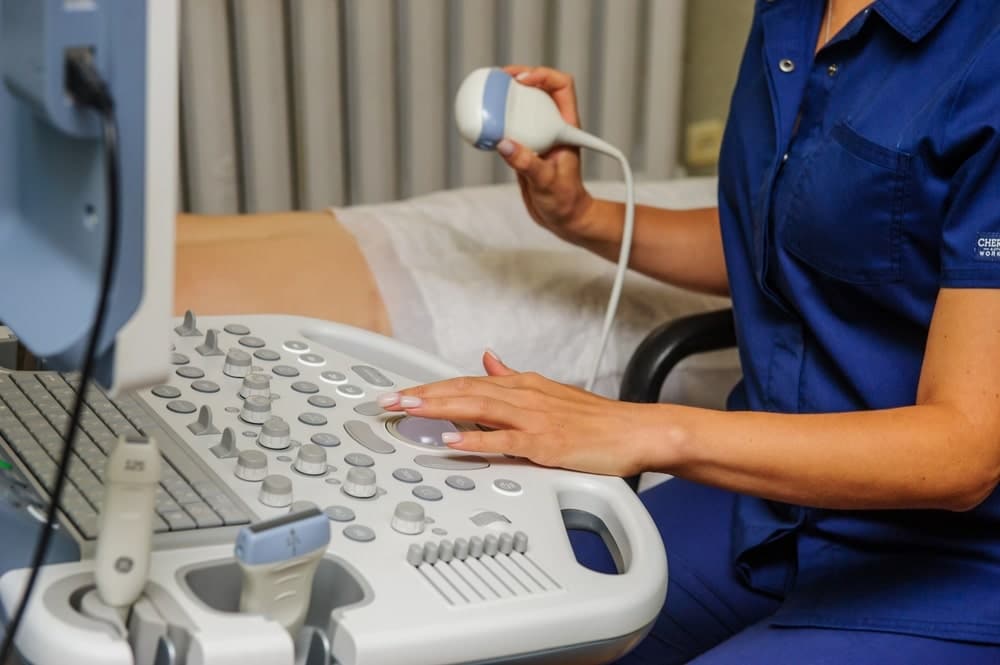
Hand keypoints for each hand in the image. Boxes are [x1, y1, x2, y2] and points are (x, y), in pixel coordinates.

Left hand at [377, 350, 650, 476]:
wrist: (636, 431)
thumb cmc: (595, 419)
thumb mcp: (548, 390)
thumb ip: (512, 377)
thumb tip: (487, 359)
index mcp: (522, 385)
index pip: (467, 383)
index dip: (430, 388)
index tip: (401, 394)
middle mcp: (524, 396)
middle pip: (464, 391)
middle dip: (422, 396)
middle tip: (387, 401)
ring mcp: (534, 418)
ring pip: (477, 408)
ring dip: (438, 408)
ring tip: (406, 411)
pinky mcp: (545, 443)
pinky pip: (504, 440)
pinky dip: (475, 439)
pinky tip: (451, 441)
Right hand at [499, 65, 594, 240]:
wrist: (561, 218)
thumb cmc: (564, 200)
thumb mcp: (546, 182)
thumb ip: (527, 163)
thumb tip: (504, 144)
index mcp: (566, 126)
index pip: (561, 86)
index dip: (543, 75)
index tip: (522, 80)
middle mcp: (552, 125)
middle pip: (537, 88)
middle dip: (518, 78)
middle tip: (498, 78)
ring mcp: (537, 134)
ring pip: (522, 105)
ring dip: (505, 96)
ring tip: (486, 93)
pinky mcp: (524, 146)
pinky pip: (509, 125)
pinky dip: (496, 119)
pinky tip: (482, 122)